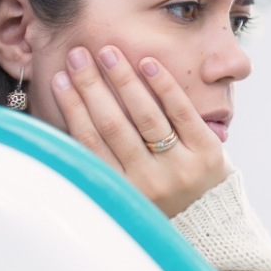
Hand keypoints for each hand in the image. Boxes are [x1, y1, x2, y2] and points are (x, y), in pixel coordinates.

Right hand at [51, 45, 232, 216]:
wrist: (211, 217)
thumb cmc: (161, 194)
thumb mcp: (127, 187)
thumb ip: (104, 159)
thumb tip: (70, 110)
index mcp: (121, 190)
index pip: (90, 142)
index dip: (72, 108)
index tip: (59, 78)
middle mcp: (148, 181)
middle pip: (113, 125)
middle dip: (92, 87)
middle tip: (78, 55)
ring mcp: (179, 167)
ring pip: (145, 116)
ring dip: (123, 80)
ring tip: (108, 53)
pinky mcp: (207, 152)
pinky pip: (181, 112)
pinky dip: (163, 86)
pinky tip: (148, 63)